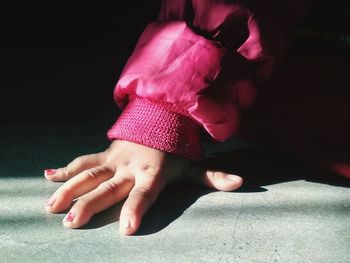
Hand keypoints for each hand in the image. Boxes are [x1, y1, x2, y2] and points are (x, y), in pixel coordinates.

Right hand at [44, 140, 242, 234]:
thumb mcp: (195, 162)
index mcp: (153, 172)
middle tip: (71, 222)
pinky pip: (84, 160)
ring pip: (89, 174)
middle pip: (109, 188)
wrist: (162, 115)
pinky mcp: (106, 153)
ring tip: (50, 206)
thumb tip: (241, 183)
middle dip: (89, 205)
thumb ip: (214, 176)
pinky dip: (65, 168)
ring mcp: (115, 158)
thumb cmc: (178, 145)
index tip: (126, 229)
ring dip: (69, 189)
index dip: (137, 210)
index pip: (145, 194)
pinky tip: (46, 176)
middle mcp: (131, 166)